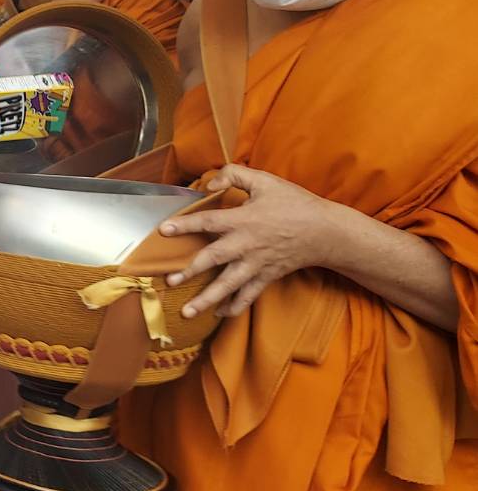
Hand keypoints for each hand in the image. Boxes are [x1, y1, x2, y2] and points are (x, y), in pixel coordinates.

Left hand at [160, 165, 340, 318]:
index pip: (207, 222)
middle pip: (213, 259)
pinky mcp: (267, 276)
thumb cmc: (295, 203)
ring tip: (187, 312)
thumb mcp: (265, 181)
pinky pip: (249, 295)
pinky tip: (219, 315)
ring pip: (228, 285)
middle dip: (190, 271)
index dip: (185, 225)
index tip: (163, 230)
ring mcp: (256, 264)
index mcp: (243, 220)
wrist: (326, 231)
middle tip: (168, 281)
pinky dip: (235, 307)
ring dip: (207, 299)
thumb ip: (234, 175)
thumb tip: (209, 184)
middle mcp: (246, 245)